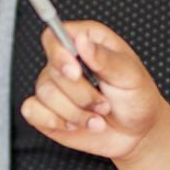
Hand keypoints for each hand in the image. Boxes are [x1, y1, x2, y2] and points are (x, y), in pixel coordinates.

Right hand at [18, 20, 169, 160]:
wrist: (136, 134)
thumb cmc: (137, 98)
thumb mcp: (130, 76)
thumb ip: (105, 58)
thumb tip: (82, 40)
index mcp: (87, 41)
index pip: (55, 36)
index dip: (59, 53)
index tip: (75, 72)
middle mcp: (66, 61)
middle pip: (52, 70)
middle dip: (81, 94)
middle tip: (104, 104)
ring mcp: (55, 86)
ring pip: (45, 94)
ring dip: (75, 113)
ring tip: (97, 118)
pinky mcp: (46, 110)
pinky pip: (32, 111)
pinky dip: (55, 121)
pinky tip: (75, 125)